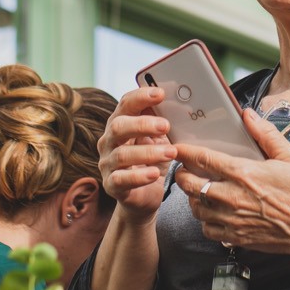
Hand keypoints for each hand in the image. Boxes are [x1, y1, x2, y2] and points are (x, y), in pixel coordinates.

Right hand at [98, 88, 177, 220]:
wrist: (143, 196)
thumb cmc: (151, 162)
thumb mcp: (159, 140)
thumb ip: (163, 124)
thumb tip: (182, 105)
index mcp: (120, 124)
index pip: (125, 104)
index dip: (141, 97)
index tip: (160, 93)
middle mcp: (109, 141)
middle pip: (118, 126)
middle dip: (143, 123)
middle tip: (166, 125)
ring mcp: (107, 164)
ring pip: (122, 154)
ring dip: (149, 152)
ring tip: (171, 152)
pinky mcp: (111, 185)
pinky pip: (121, 179)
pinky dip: (139, 176)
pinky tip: (155, 173)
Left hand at [172, 110, 289, 254]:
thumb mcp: (289, 156)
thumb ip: (266, 134)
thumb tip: (248, 116)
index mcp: (243, 173)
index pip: (203, 159)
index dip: (184, 152)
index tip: (178, 148)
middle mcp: (232, 197)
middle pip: (190, 184)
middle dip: (182, 174)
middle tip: (185, 169)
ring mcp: (231, 220)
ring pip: (195, 207)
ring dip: (192, 196)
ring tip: (198, 189)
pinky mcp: (235, 236)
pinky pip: (207, 229)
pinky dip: (205, 220)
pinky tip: (213, 212)